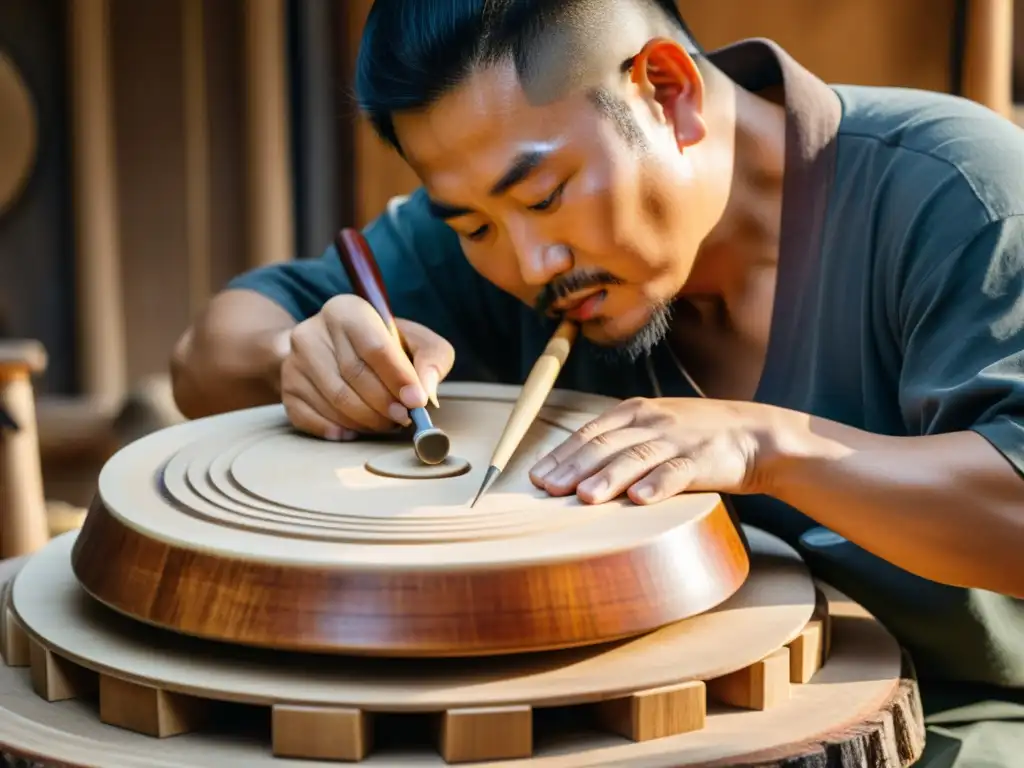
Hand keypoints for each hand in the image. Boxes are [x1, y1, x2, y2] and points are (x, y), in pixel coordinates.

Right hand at [280, 294, 453, 439]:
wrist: (330, 349)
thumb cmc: (384, 346)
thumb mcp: (415, 341)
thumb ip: (432, 359)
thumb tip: (426, 392)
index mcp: (347, 310)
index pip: (374, 347)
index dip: (398, 377)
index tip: (416, 402)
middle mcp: (313, 331)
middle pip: (354, 376)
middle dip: (385, 404)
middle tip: (404, 418)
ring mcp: (294, 361)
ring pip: (335, 401)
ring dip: (367, 420)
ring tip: (386, 423)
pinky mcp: (286, 388)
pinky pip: (312, 418)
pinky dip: (339, 430)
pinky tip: (355, 430)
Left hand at [529, 397, 790, 504]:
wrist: (755, 435)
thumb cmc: (695, 437)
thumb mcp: (653, 428)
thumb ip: (619, 442)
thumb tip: (575, 470)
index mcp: (634, 411)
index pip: (589, 433)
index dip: (561, 455)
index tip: (536, 478)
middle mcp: (652, 422)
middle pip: (605, 445)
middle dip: (572, 468)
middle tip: (548, 491)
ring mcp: (677, 440)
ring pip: (635, 458)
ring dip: (607, 478)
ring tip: (583, 499)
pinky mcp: (703, 460)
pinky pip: (677, 473)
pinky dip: (657, 485)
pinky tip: (640, 499)